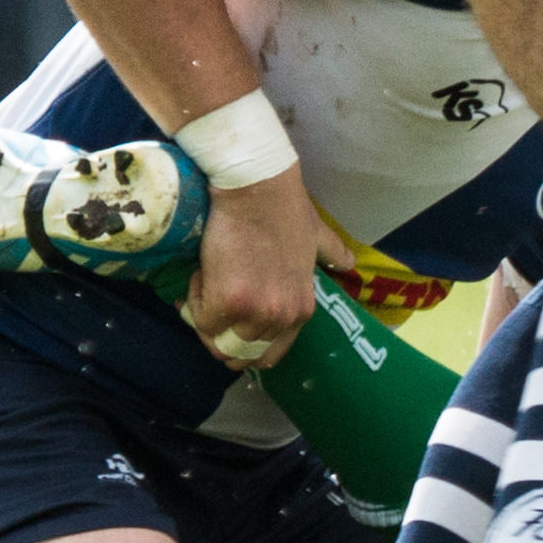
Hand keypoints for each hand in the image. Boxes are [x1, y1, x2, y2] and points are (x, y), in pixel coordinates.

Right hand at [179, 169, 354, 369]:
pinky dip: (194, 299)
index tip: (229, 322)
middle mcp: (282, 317)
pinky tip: (203, 272)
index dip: (244, 345)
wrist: (257, 188)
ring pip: (217, 341)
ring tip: (208, 283)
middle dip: (219, 337)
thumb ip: (331, 253)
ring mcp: (256, 312)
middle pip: (240, 354)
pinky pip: (199, 318)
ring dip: (205, 317)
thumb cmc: (284, 207)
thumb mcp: (317, 236)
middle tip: (209, 307)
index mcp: (302, 309)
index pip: (269, 355)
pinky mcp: (227, 301)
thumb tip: (348, 263)